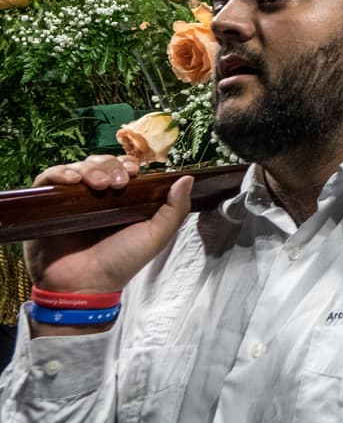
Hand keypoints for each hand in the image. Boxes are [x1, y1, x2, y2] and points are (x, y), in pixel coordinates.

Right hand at [24, 155, 192, 295]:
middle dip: (110, 166)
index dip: (127, 164)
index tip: (134, 172)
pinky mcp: (46, 206)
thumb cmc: (121, 262)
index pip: (122, 168)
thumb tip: (188, 178)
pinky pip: (48, 179)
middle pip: (101, 163)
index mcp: (122, 199)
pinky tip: (71, 180)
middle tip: (116, 183)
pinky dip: (60, 173)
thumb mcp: (156, 236)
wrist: (84, 286)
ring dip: (90, 168)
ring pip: (78, 167)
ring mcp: (71, 200)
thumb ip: (175, 209)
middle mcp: (96, 196)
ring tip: (97, 185)